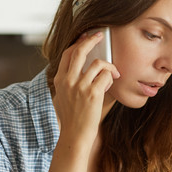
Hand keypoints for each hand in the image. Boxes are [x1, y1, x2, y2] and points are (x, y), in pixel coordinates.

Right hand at [52, 31, 119, 145]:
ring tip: (112, 75)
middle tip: (100, 35)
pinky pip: (106, 75)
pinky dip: (111, 78)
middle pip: (79, 51)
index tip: (86, 37)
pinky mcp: (92, 93)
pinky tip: (110, 84)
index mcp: (59, 80)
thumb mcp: (64, 97)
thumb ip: (70, 82)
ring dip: (108, 67)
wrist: (74, 135)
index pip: (67, 54)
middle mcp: (67, 80)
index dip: (78, 42)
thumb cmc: (73, 119)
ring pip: (98, 63)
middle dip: (91, 39)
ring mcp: (79, 86)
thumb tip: (87, 67)